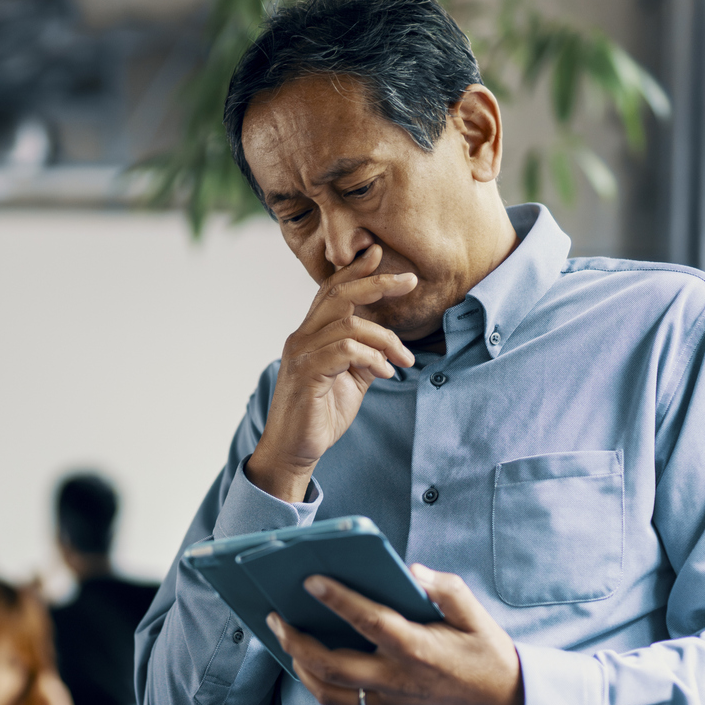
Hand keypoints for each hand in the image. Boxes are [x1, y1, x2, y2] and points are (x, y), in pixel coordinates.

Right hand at [246, 246, 418, 502]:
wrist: (294, 451)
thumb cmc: (320, 415)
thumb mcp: (350, 381)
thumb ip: (364, 357)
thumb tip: (388, 344)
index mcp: (311, 335)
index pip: (331, 291)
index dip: (355, 270)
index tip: (378, 253)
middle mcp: (302, 338)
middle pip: (339, 294)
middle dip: (377, 283)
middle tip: (410, 281)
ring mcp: (302, 354)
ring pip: (349, 324)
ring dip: (386, 340)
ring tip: (404, 361)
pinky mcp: (307, 374)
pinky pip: (346, 351)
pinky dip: (373, 358)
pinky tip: (387, 373)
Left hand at [266, 564, 524, 704]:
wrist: (505, 704)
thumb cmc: (486, 653)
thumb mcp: (475, 614)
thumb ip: (445, 589)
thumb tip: (411, 572)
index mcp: (417, 649)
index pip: (368, 621)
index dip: (337, 599)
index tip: (310, 578)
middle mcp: (397, 679)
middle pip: (331, 664)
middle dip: (295, 639)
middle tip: (274, 615)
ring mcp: (388, 702)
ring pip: (327, 690)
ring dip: (299, 664)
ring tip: (283, 636)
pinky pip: (340, 702)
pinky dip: (317, 682)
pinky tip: (306, 659)